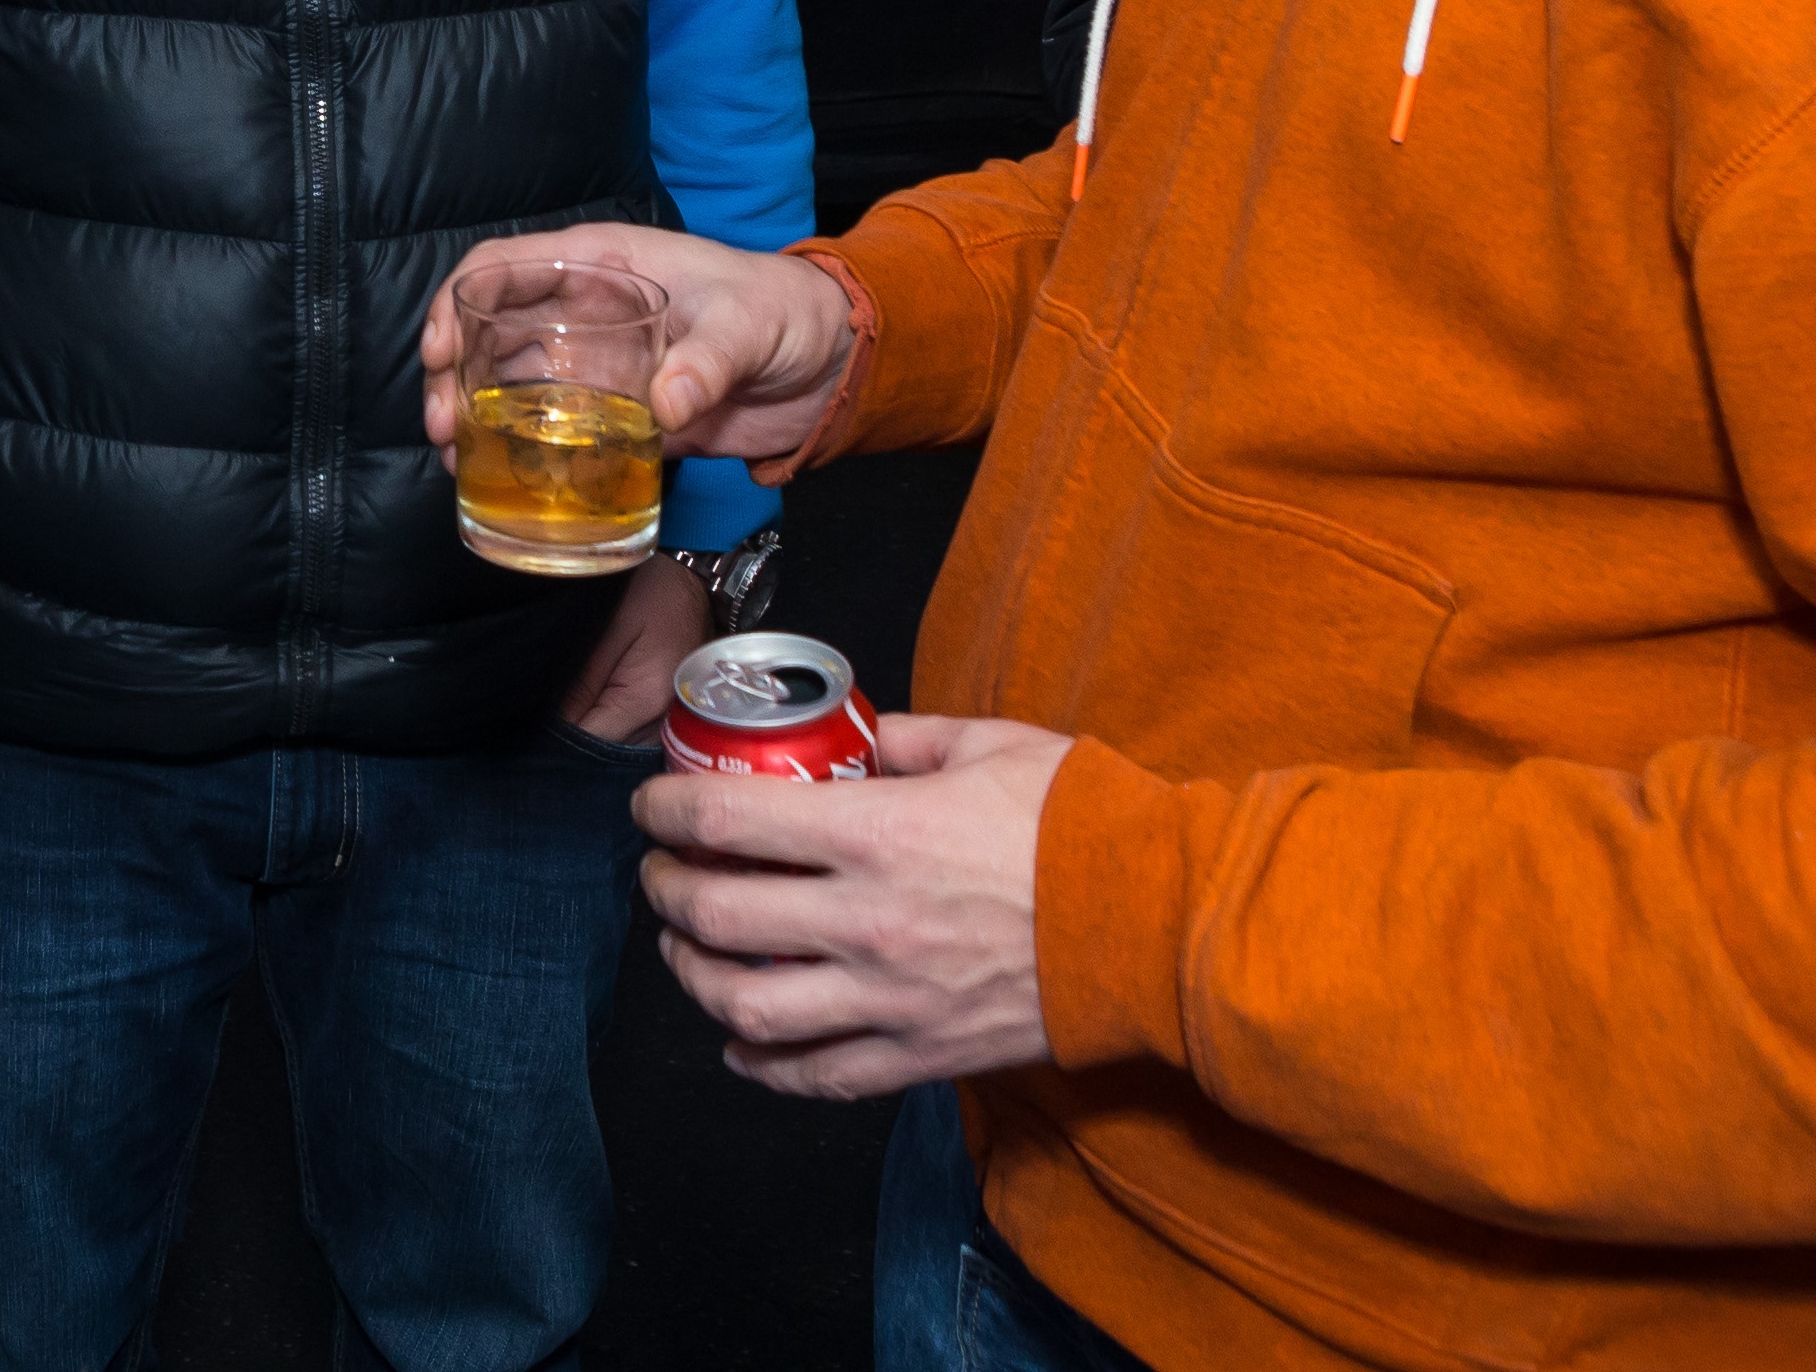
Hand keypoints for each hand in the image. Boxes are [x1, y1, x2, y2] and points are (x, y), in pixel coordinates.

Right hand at [417, 223, 854, 477]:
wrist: (828, 365)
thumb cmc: (786, 313)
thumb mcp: (749, 325)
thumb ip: (709, 360)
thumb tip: (663, 406)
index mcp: (604, 266)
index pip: (507, 267)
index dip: (458, 300)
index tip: (439, 349)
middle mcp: (586, 314)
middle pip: (492, 330)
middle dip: (452, 371)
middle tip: (445, 425)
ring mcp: (599, 368)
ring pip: (512, 383)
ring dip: (475, 414)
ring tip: (456, 457)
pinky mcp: (619, 417)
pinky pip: (555, 432)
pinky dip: (520, 452)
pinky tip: (498, 479)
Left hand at [557, 552, 710, 740]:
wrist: (698, 579)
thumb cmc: (654, 592)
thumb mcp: (611, 627)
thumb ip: (583, 680)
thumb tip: (554, 724)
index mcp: (646, 699)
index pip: (593, 742)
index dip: (560, 739)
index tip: (533, 726)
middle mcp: (665, 720)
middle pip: (609, 753)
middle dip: (575, 742)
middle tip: (541, 721)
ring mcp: (673, 719)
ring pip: (623, 749)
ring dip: (595, 735)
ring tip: (566, 712)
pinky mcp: (672, 712)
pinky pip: (637, 736)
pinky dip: (614, 727)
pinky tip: (595, 709)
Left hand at [634, 713, 1072, 1097]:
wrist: (1161, 927)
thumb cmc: (1085, 829)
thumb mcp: (991, 744)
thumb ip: (911, 739)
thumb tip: (866, 742)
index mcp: (876, 834)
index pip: (725, 819)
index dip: (667, 809)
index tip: (654, 806)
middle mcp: (867, 921)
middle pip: (716, 916)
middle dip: (668, 891)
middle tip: (664, 873)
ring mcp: (890, 998)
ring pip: (748, 1007)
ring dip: (697, 978)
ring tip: (688, 952)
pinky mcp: (920, 1054)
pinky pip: (817, 1076)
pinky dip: (762, 1066)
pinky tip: (741, 1044)